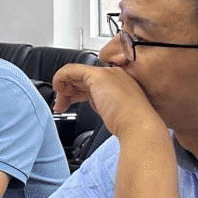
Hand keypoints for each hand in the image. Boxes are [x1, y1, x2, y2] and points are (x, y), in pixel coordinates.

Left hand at [51, 63, 165, 142]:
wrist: (139, 127)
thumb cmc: (130, 125)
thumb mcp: (112, 111)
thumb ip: (102, 103)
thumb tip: (92, 102)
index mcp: (120, 82)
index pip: (92, 82)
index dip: (77, 91)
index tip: (70, 103)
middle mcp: (114, 74)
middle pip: (82, 78)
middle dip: (67, 91)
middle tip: (61, 105)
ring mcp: (107, 73)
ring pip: (75, 74)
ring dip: (63, 88)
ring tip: (59, 103)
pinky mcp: (98, 76)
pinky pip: (71, 70)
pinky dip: (60, 78)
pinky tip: (58, 90)